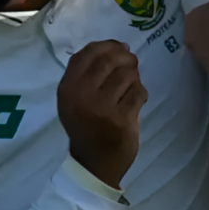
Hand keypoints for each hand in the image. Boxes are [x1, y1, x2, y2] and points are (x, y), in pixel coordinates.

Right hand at [57, 40, 147, 188]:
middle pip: (110, 61)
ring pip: (127, 75)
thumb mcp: (75, 100)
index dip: (107, 45)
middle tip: (132, 63)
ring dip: (134, 78)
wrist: (95, 164)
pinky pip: (138, 92)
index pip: (87, 54)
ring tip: (130, 88)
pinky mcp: (122, 119)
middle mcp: (82, 95)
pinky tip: (135, 102)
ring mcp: (102, 107)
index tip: (119, 47)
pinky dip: (140, 94)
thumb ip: (86, 74)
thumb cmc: (86, 127)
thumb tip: (115, 47)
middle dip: (126, 58)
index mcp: (67, 88)